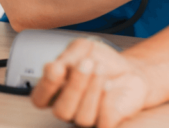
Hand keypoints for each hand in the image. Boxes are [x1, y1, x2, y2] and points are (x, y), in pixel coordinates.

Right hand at [31, 38, 147, 127]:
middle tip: (86, 63)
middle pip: (61, 111)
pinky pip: (104, 122)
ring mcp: (87, 117)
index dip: (46, 86)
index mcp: (56, 91)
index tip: (57, 67)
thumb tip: (51, 68)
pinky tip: (109, 85)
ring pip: (82, 117)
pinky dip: (106, 102)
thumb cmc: (100, 60)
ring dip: (92, 91)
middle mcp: (69, 108)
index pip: (40, 99)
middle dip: (74, 86)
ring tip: (100, 70)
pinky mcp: (107, 121)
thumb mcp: (81, 49)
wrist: (128, 68)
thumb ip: (67, 57)